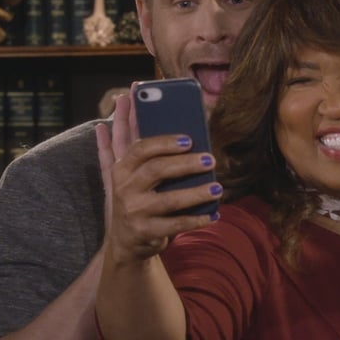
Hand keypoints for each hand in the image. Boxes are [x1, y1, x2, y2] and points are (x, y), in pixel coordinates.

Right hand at [96, 94, 219, 263]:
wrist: (125, 242)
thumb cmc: (135, 197)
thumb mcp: (128, 170)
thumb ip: (131, 138)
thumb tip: (129, 97)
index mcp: (121, 167)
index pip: (140, 148)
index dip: (164, 142)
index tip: (188, 139)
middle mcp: (124, 188)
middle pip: (157, 170)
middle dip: (186, 164)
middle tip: (211, 160)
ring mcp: (134, 211)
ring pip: (169, 200)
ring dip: (196, 193)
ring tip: (217, 188)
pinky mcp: (145, 232)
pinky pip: (175, 225)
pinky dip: (196, 220)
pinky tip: (214, 215)